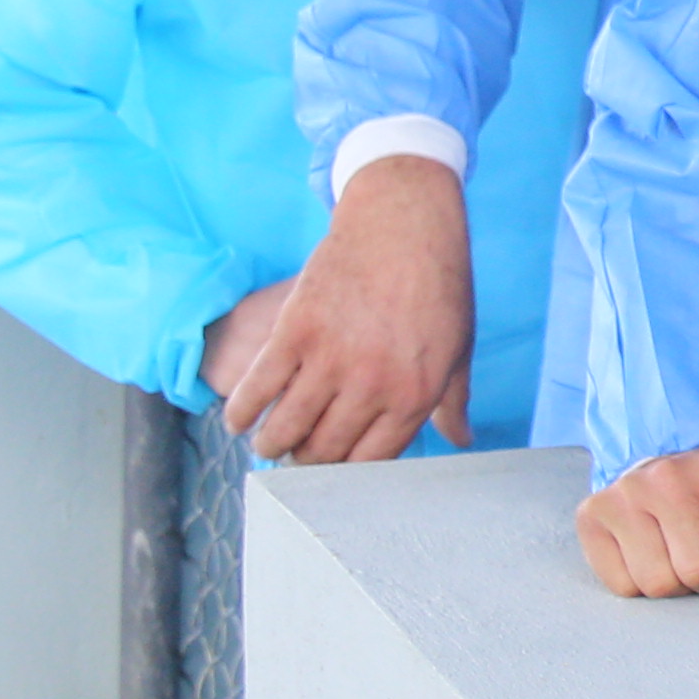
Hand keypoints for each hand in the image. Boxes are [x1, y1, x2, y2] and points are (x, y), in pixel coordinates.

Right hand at [222, 155, 473, 464]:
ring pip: (285, 428)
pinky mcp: (294, 330)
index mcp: (414, 395)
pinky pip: (257, 388)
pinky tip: (239, 419)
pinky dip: (241, 411)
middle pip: (323, 450)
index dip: (344, 474)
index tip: (330, 473)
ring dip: (270, 443)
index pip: (368, 462)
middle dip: (306, 461)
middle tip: (296, 457)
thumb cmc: (438, 286)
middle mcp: (371, 384)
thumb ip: (452, 400)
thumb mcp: (458, 347)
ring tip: (269, 443)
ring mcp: (330, 358)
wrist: (403, 224)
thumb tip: (460, 440)